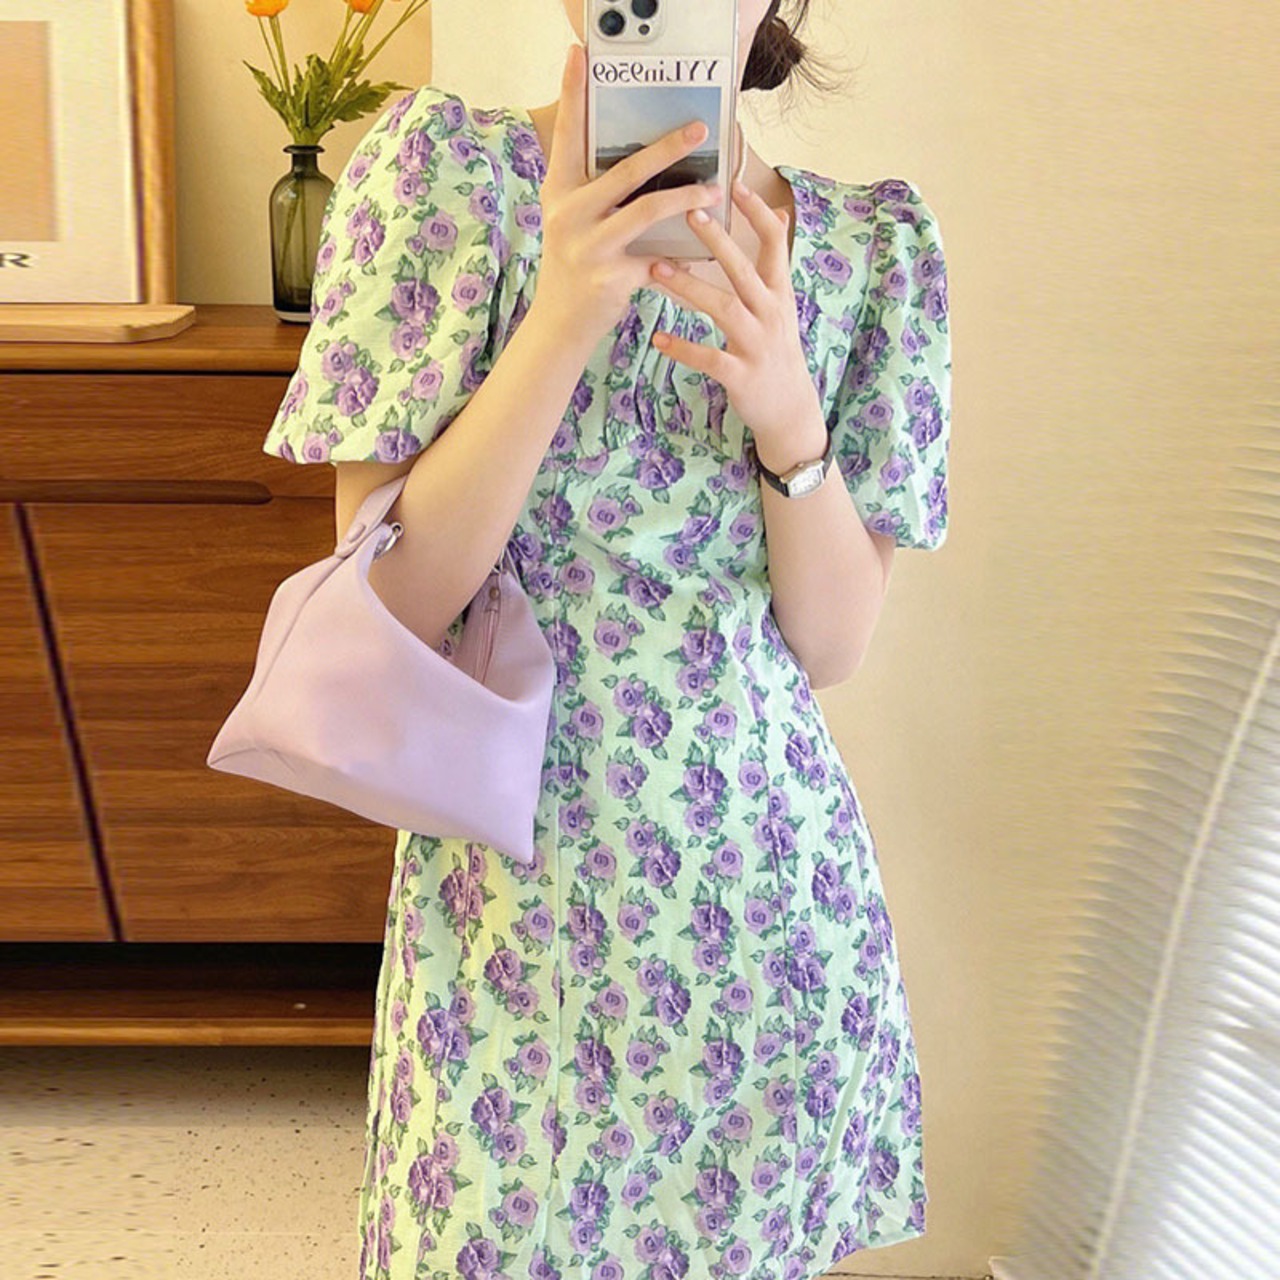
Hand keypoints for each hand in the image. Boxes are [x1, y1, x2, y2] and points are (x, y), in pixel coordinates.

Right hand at [527, 43, 726, 349]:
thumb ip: (598, 190)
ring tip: (713, 191)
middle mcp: (568, 214)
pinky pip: (657, 257)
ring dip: (687, 200)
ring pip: (647, 211)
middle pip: (625, 171)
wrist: (560, 324)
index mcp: (559, 192)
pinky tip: (704, 249)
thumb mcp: (574, 222)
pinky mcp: (609, 277)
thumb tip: (647, 159)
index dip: (573, 93)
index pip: (568, 134)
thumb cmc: (576, 264)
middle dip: (667, 148)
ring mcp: (588, 246)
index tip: (580, 54)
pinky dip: (682, 254)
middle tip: (698, 128)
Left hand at [646, 178, 822, 461]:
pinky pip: (710, 358)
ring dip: (690, 287)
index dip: (757, 214)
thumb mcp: (782, 304)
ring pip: (724, 309)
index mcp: (779, 293)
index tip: (735, 185)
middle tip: (690, 212)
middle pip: (744, 271)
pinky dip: (684, 348)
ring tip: (657, 268)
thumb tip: (780, 212)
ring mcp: (757, 345)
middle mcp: (771, 314)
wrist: (790, 410)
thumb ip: (775, 262)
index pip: (774, 244)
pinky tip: (658, 337)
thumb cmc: (777, 350)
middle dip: (719, 242)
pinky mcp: (742, 375)